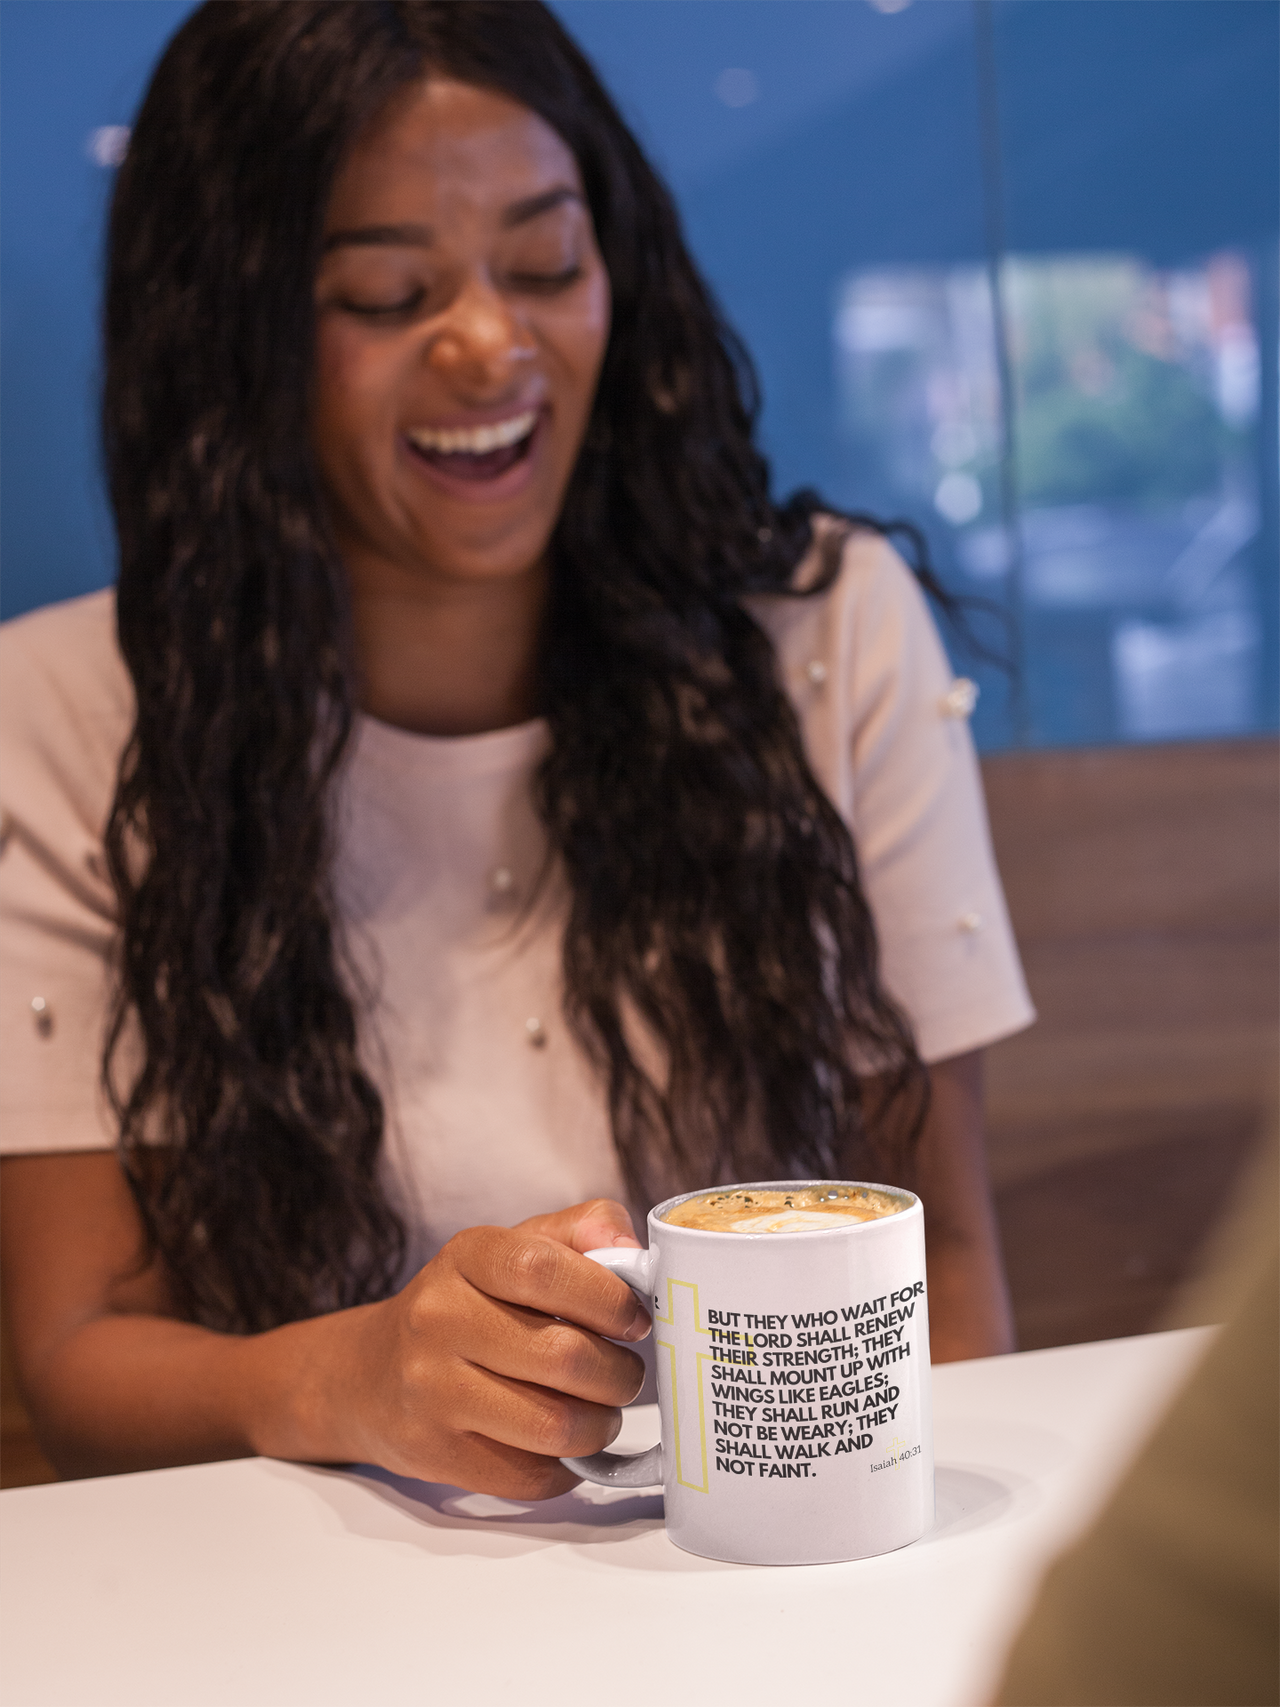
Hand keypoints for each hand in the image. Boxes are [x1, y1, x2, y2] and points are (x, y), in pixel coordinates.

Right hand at [330, 1199, 649, 1498]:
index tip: (635, 1319)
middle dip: (619, 1374)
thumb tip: (632, 1250)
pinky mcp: (436, 1454)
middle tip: (624, 1375)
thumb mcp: (514, 1246)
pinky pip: (531, 1476)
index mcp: (467, 1256)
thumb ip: (582, 1231)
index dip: (607, 1297)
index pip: (543, 1268)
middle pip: (563, 1355)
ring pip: (555, 1425)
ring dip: (600, 1425)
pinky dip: (566, 1467)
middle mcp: (439, 1318)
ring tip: (600, 1411)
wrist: (370, 1374)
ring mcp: (432, 1390)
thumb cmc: (467, 1305)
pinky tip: (562, 1443)